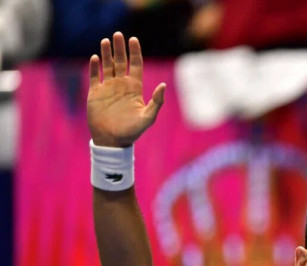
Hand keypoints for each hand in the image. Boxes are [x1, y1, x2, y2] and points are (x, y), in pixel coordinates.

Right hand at [88, 32, 165, 147]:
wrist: (112, 141)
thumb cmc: (132, 131)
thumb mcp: (148, 117)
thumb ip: (156, 102)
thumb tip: (163, 85)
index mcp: (134, 88)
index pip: (135, 65)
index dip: (135, 52)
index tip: (133, 39)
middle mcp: (121, 85)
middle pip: (121, 61)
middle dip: (119, 48)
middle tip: (118, 34)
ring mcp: (108, 88)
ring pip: (107, 66)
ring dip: (106, 53)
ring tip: (105, 40)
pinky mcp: (95, 94)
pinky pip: (94, 77)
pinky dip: (94, 67)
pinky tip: (95, 58)